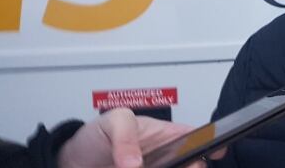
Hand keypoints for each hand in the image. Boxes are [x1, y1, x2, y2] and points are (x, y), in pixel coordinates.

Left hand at [57, 107, 215, 167]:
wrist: (69, 163)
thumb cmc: (95, 136)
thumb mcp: (112, 121)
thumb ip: (126, 135)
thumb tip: (135, 163)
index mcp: (167, 137)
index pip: (198, 138)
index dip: (213, 143)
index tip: (215, 151)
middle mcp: (167, 161)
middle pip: (193, 166)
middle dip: (192, 167)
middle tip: (181, 166)